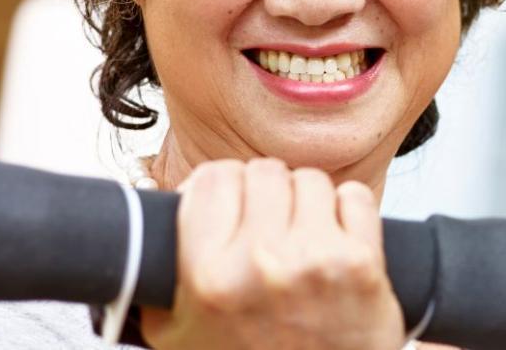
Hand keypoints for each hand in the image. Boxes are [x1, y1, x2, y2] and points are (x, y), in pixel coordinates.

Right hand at [141, 158, 404, 349]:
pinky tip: (336, 239)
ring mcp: (316, 260)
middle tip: (268, 221)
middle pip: (263, 172)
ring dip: (306, 200)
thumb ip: (152, 278)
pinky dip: (347, 211)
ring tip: (302, 235)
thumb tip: (144, 217)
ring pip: (310, 180)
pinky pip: (354, 198)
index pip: (212, 179)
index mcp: (209, 276)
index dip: (219, 186)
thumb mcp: (175, 334)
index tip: (227, 201)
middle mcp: (261, 262)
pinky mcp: (362, 264)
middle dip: (264, 192)